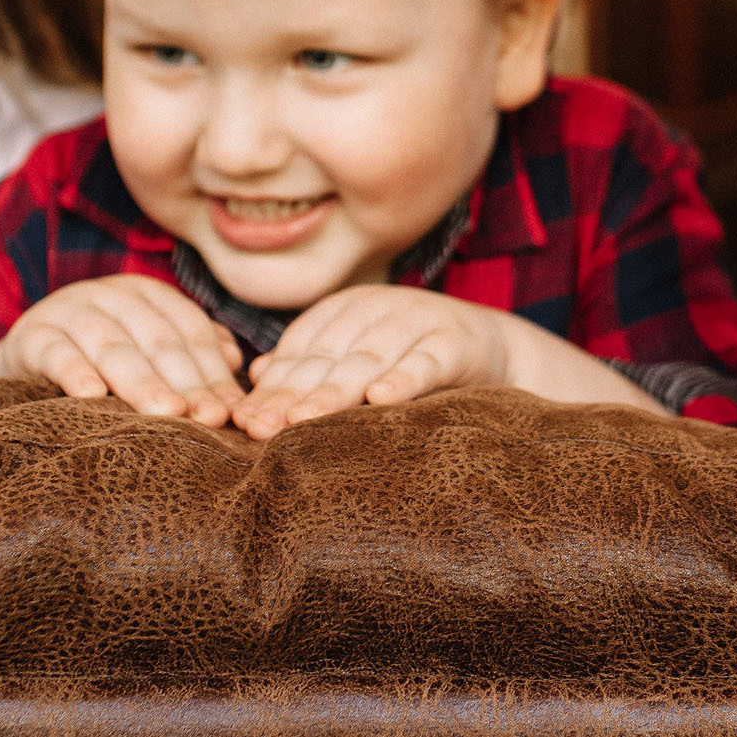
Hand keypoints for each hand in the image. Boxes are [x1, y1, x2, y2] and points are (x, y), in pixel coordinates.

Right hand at [0, 274, 243, 424]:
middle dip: (187, 383)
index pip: (190, 333)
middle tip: (208, 419)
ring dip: (141, 381)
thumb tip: (236, 362)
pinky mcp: (32, 335)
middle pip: (158, 340)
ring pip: (113, 346)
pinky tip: (91, 395)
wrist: (24, 361)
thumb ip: (191, 352)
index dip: (213, 373)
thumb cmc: (100, 359)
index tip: (231, 413)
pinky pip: (56, 353)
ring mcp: (70, 311)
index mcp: (147, 294)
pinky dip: (74, 372)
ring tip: (166, 413)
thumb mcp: (145, 350)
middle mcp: (111, 295)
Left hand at [231, 285, 519, 439]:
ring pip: (370, 360)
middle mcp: (378, 308)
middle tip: (260, 428)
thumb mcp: (359, 354)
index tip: (244, 422)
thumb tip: (257, 374)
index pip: (300, 351)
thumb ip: (313, 363)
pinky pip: (426, 362)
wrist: (492, 347)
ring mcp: (418, 322)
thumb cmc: (410, 357)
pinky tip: (381, 399)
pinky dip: (404, 379)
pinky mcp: (455, 342)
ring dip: (336, 390)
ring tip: (305, 419)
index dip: (272, 386)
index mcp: (346, 309)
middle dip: (292, 394)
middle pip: (328, 357)